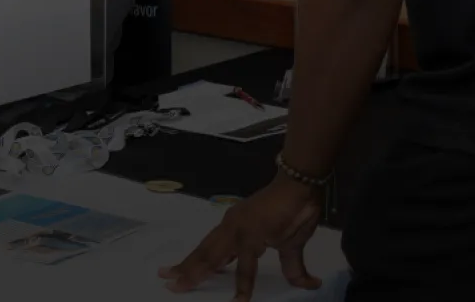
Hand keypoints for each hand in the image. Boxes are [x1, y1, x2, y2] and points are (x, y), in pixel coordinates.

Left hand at [159, 174, 322, 300]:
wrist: (301, 185)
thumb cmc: (294, 208)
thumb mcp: (291, 245)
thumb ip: (293, 267)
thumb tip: (309, 283)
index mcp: (236, 228)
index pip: (210, 249)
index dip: (195, 262)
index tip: (177, 272)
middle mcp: (232, 227)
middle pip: (204, 252)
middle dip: (185, 268)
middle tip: (165, 279)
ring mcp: (239, 230)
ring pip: (212, 256)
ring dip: (195, 272)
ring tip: (179, 286)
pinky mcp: (253, 234)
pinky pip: (246, 265)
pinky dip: (242, 284)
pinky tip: (238, 301)